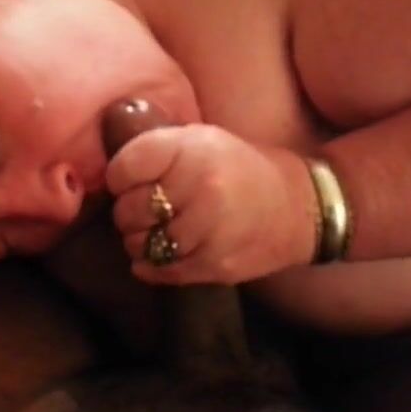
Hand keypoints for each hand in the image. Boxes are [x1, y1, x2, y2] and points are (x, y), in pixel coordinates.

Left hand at [105, 123, 317, 284]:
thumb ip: (159, 150)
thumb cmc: (239, 168)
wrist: (298, 206)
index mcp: (192, 149)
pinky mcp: (215, 264)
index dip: (119, 178)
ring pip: (142, 245)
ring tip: (156, 231)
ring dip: (139, 242)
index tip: (129, 181)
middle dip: (128, 213)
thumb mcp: (201, 140)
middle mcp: (201, 188)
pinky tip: (159, 255)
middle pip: (128, 211)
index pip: (125, 168)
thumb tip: (112, 176)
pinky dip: (151, 266)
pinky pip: (161, 271)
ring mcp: (209, 230)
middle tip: (144, 210)